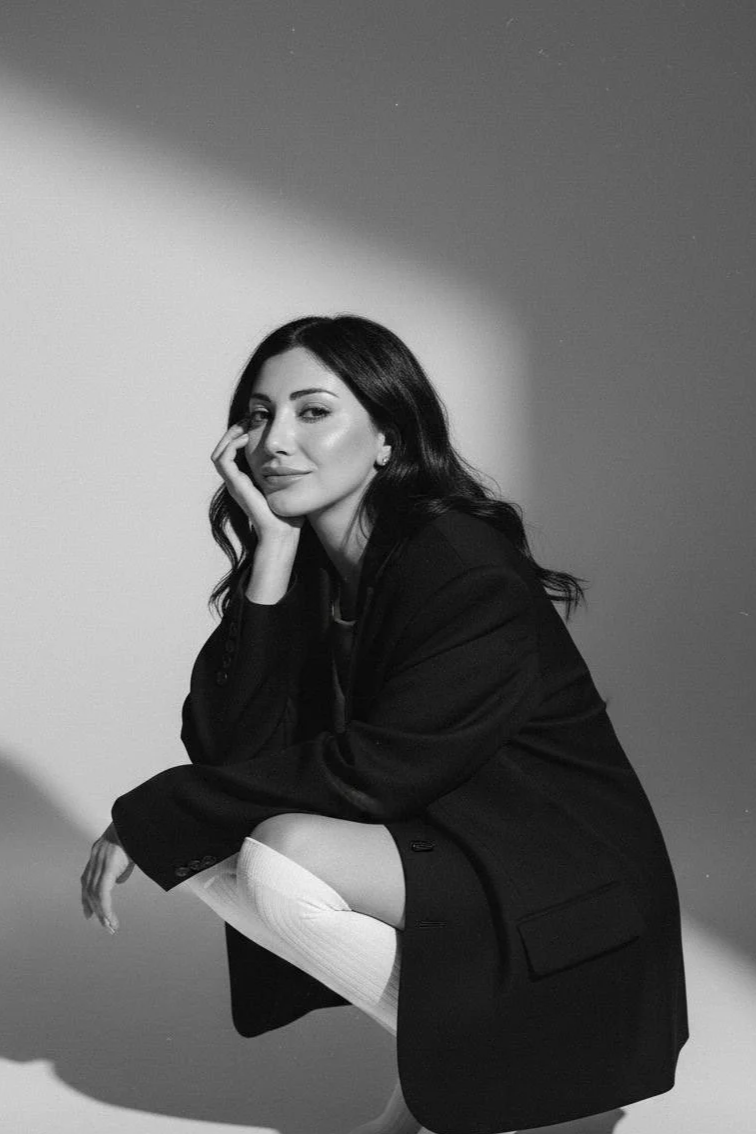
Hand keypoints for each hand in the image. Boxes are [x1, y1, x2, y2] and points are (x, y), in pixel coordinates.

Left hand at [80, 822, 134, 932]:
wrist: (138, 818)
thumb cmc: (138, 831)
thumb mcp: (129, 848)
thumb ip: (122, 864)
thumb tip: (119, 880)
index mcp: (99, 851)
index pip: (87, 878)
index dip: (86, 896)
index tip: (88, 912)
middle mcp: (96, 857)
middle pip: (88, 889)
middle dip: (94, 908)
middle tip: (102, 924)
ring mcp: (100, 862)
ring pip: (95, 894)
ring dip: (102, 912)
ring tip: (110, 926)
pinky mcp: (108, 868)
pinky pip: (103, 894)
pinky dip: (106, 909)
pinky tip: (110, 919)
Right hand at [211, 423, 304, 544]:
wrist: (284, 533)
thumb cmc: (291, 515)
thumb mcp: (291, 487)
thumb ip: (292, 473)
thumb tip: (306, 458)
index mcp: (247, 481)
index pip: (234, 453)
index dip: (241, 435)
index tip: (256, 422)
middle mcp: (237, 482)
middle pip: (223, 450)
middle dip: (234, 432)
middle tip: (248, 419)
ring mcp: (234, 485)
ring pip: (219, 453)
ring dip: (230, 436)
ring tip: (245, 425)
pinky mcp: (235, 486)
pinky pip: (223, 460)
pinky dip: (232, 446)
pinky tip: (248, 438)